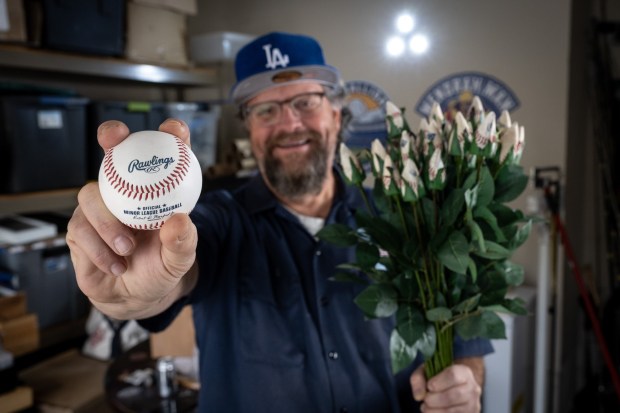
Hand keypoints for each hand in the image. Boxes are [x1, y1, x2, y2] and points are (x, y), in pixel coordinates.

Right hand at [66, 119, 198, 319]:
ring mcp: (98, 209)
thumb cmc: (160, 268)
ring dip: (108, 222)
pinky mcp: (79, 230)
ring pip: (90, 196)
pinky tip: (117, 265)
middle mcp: (123, 192)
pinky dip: (100, 249)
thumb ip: (183, 242)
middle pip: (112, 154)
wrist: (136, 297)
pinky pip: (81, 230)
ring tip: (127, 247)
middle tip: (114, 139)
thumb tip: (178, 220)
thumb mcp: (179, 259)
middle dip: (111, 137)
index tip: (174, 129)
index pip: (160, 154)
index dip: (167, 135)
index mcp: (154, 191)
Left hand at [410, 360, 481, 412]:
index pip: (454, 375)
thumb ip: (418, 379)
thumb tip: (418, 396)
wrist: (455, 388)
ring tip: (425, 408)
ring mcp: (473, 404)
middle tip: (425, 401)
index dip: (439, 382)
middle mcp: (472, 388)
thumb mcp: (427, 372)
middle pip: (456, 395)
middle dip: (436, 399)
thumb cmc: (439, 378)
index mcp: (464, 372)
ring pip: (455, 410)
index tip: (429, 386)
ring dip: (436, 411)